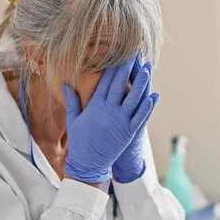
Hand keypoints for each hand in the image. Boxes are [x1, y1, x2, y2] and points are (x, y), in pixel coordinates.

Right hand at [62, 58, 156, 184]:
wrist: (88, 164)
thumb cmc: (80, 142)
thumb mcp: (73, 120)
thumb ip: (72, 101)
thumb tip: (66, 84)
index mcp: (95, 107)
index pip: (105, 82)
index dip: (113, 68)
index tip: (119, 56)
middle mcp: (109, 112)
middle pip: (120, 86)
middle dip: (127, 69)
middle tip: (134, 55)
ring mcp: (121, 122)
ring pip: (134, 98)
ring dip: (141, 83)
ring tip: (147, 69)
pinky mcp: (130, 132)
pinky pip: (141, 116)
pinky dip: (148, 106)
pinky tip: (154, 95)